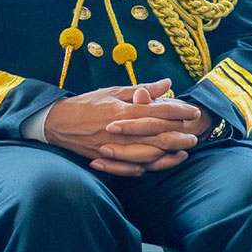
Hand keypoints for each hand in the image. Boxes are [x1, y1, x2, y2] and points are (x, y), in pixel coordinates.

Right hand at [43, 79, 205, 175]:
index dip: (179, 111)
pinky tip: (163, 162)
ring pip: (150, 153)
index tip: (193, 111)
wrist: (56, 123)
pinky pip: (134, 167)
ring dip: (170, 152)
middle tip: (195, 134)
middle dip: (180, 135)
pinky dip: (151, 166)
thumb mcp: (113, 91)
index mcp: (123, 111)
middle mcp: (121, 131)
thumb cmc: (86, 105)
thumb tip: (167, 83)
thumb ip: (141, 89)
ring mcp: (115, 148)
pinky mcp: (108, 160)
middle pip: (159, 135)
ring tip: (185, 149)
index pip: (158, 111)